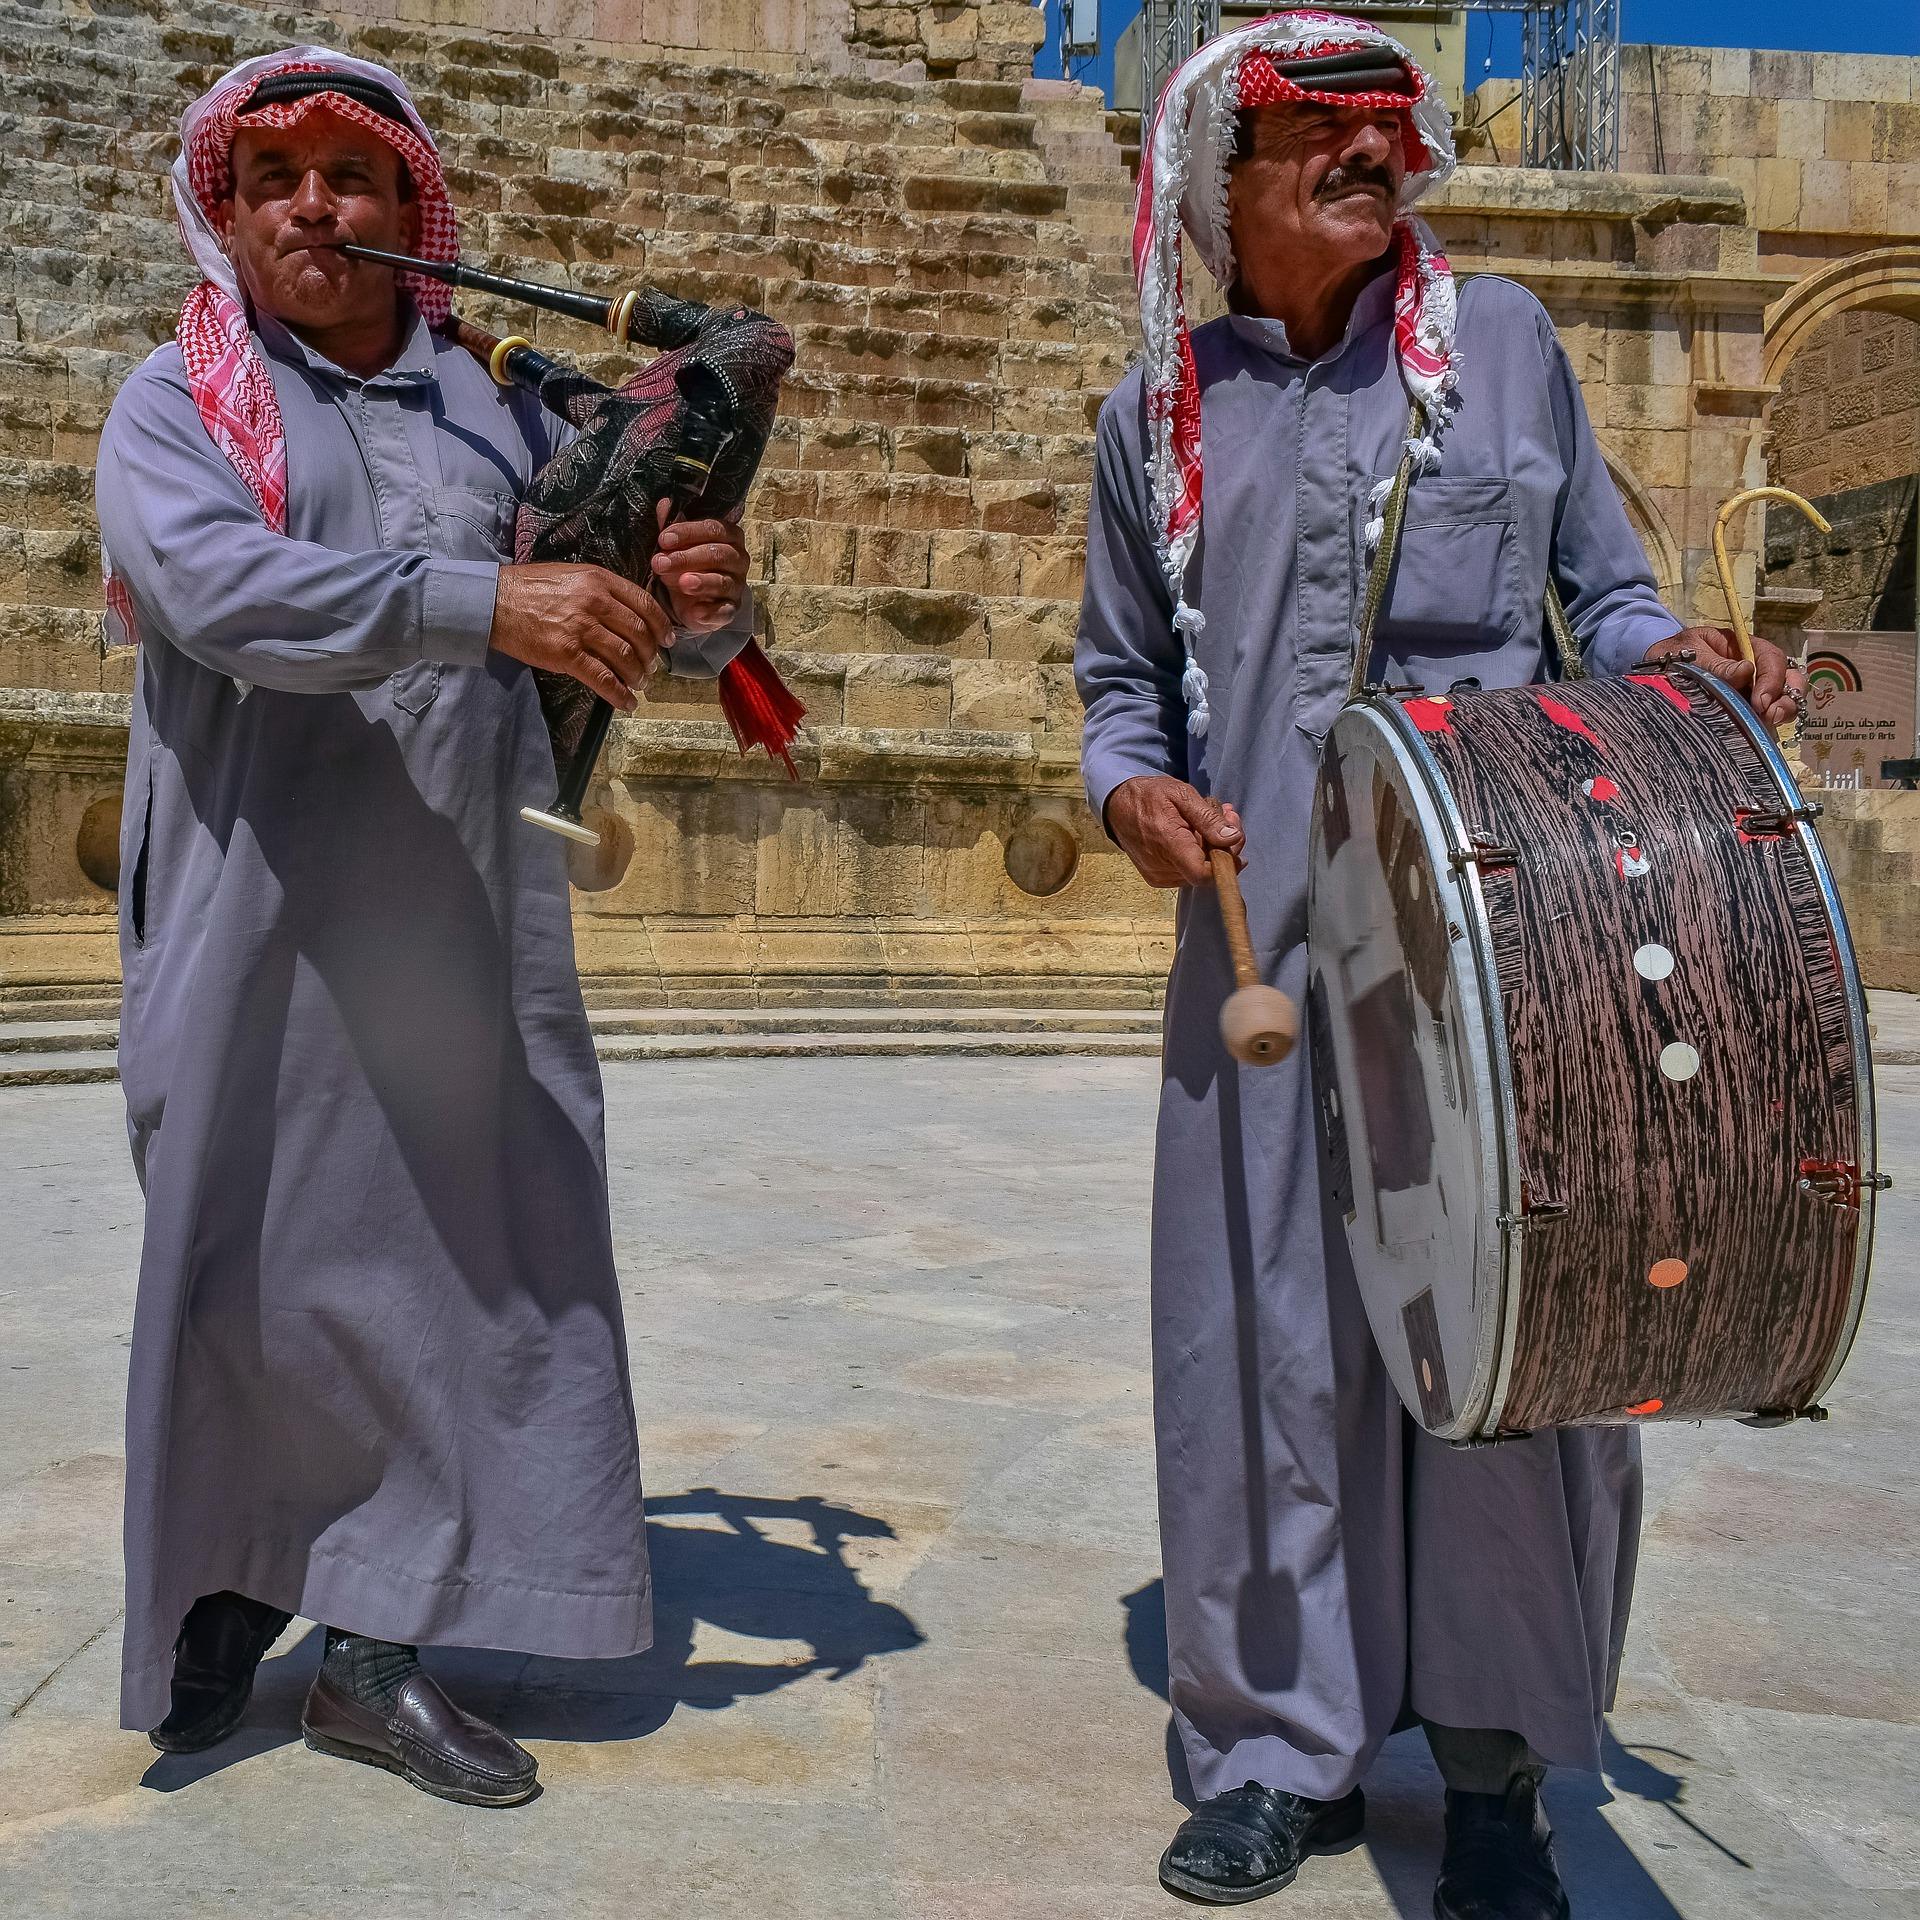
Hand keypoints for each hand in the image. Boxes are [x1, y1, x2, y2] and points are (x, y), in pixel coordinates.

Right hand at [488, 562, 670, 711]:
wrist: (493, 602)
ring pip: (625, 657)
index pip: (645, 604)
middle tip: (652, 667)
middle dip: (651, 655)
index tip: (667, 641)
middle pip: (639, 633)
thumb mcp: (573, 575)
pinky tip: (627, 703)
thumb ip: (602, 590)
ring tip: (640, 683)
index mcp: (599, 580)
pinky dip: (619, 694)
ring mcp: (581, 629)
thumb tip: (629, 612)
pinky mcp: (566, 654)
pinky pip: (602, 679)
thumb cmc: (531, 587)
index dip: (661, 626)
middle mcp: (595, 603)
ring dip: (638, 675)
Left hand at [652, 501, 748, 632]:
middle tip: (661, 563)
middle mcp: (738, 558)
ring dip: (702, 582)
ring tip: (682, 583)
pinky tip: (695, 612)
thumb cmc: (685, 564)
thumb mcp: (675, 544)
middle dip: (687, 557)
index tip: (663, 539)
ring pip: (723, 581)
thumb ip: (671, 525)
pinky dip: (711, 612)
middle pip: (719, 554)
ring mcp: (736, 585)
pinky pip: (724, 611)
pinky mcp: (730, 609)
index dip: (688, 532)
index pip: (713, 528)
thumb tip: (664, 503)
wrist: (689, 599)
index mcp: (728, 536)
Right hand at [1107, 775, 1244, 888]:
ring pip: (1199, 872)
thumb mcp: (1181, 794)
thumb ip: (1208, 818)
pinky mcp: (1157, 878)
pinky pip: (1187, 872)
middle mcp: (1161, 867)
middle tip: (1226, 815)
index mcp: (1168, 843)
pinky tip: (1196, 833)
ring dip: (1212, 848)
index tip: (1234, 840)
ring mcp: (1158, 875)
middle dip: (1224, 845)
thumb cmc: (1149, 795)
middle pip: (1207, 872)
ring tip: (1210, 819)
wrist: (1117, 805)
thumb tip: (1232, 838)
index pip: (1203, 874)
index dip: (1226, 863)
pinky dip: (1197, 854)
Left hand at [1640, 625, 1805, 734]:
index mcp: (1745, 647)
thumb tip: (1746, 671)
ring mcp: (1751, 690)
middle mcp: (1755, 669)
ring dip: (1780, 713)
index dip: (1772, 679)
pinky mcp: (1744, 709)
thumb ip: (1716, 664)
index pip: (1771, 658)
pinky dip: (1764, 725)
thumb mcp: (1691, 652)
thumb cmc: (1675, 653)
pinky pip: (1761, 717)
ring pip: (1780, 700)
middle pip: (1787, 680)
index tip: (1760, 701)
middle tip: (1769, 716)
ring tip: (1766, 724)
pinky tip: (1756, 733)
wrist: (1656, 668)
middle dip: (1785, 699)